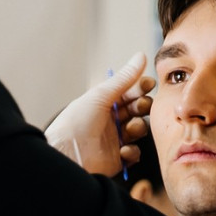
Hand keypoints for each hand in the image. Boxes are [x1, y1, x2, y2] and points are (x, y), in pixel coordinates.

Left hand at [45, 52, 154, 176]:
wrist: (66, 154)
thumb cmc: (76, 123)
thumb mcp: (101, 95)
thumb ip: (124, 78)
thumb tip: (141, 56)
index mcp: (104, 103)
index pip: (129, 92)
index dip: (141, 88)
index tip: (148, 84)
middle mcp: (110, 120)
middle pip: (137, 110)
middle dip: (142, 106)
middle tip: (140, 106)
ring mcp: (115, 139)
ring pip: (139, 130)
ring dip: (139, 127)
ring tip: (131, 129)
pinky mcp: (117, 159)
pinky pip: (134, 153)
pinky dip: (132, 151)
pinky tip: (123, 149)